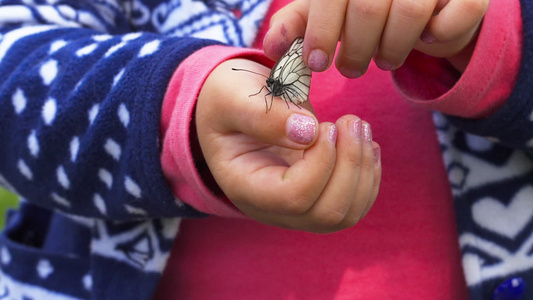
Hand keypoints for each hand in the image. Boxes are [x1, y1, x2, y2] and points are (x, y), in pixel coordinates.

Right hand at [196, 58, 381, 232]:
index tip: (326, 125)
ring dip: (363, 170)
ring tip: (360, 127)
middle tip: (352, 121)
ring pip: (345, 214)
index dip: (321, 163)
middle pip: (325, 214)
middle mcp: (271, 206)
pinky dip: (369, 175)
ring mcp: (296, 207)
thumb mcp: (232, 96)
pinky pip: (353, 204)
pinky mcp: (316, 197)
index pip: (294, 197)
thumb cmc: (228, 99)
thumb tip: (308, 133)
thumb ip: (262, 114)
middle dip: (350, 167)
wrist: (235, 107)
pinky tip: (365, 143)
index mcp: (246, 186)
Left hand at [263, 0, 488, 76]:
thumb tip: (271, 48)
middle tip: (350, 70)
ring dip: (392, 49)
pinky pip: (456, 15)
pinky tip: (426, 39)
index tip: (318, 63)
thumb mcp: (327, 12)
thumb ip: (299, 24)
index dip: (322, 30)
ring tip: (382, 60)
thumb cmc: (368, 8)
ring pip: (411, 13)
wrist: (427, 1)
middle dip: (355, 50)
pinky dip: (437, 37)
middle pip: (370, 6)